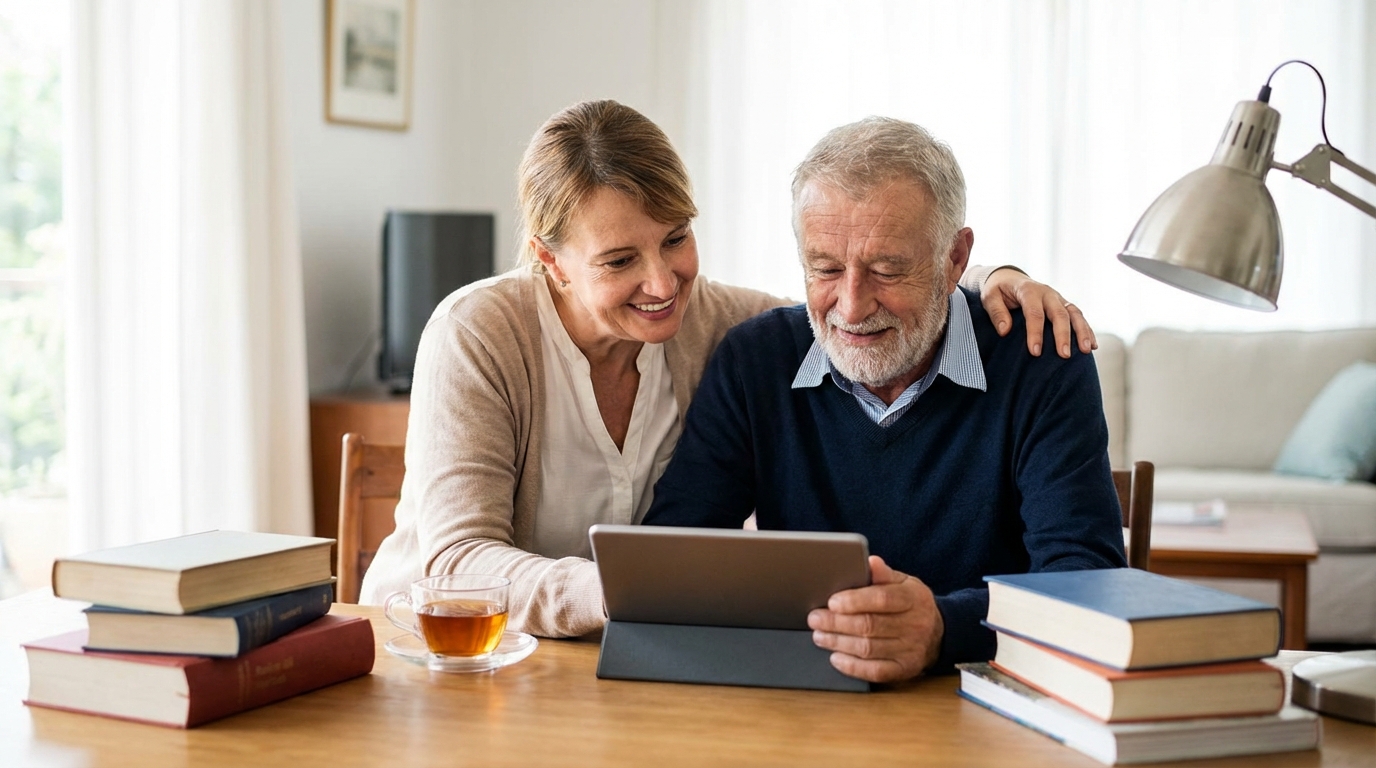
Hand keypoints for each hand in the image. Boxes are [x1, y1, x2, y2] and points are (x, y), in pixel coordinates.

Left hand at [807, 556, 943, 682]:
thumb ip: (884, 574)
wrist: (938, 632)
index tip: (832, 602)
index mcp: (913, 598)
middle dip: (837, 623)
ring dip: (839, 643)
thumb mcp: (904, 583)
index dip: (855, 601)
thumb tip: (870, 562)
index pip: (882, 599)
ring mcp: (911, 650)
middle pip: (870, 625)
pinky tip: (836, 657)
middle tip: (815, 619)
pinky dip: (852, 666)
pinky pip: (875, 671)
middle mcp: (915, 625)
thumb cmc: (912, 604)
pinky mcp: (905, 669)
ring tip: (820, 635)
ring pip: (869, 649)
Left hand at [981, 267, 1095, 357]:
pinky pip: (1078, 316)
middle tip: (1064, 355)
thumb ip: (996, 312)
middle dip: (1063, 335)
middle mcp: (1047, 293)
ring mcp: (1058, 299)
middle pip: (1059, 314)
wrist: (1009, 278)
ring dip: (1082, 331)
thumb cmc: (998, 291)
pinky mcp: (1064, 305)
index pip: (1034, 312)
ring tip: (1086, 350)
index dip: (1035, 332)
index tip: (1035, 352)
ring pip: (1074, 313)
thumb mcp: (989, 297)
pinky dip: (1087, 330)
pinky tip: (1092, 345)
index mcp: (1028, 290)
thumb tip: (1004, 330)